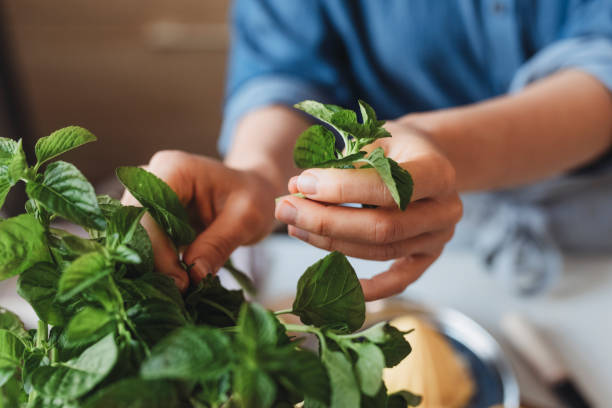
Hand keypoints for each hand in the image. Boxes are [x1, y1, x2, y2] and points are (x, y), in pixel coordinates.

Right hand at [121, 150, 276, 290]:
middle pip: (133, 226)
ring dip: (151, 267)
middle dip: (152, 262)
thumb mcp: (246, 219)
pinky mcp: (146, 218)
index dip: (156, 249)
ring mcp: (144, 198)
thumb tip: (193, 275)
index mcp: (173, 168)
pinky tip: (174, 283)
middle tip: (180, 291)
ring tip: (179, 290)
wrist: (251, 192)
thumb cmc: (252, 198)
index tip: (180, 282)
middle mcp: (150, 179)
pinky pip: (140, 245)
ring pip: (132, 239)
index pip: (147, 211)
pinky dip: (155, 267)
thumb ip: (218, 244)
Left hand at [275, 121, 461, 300]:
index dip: (341, 188)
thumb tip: (297, 189)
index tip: (301, 183)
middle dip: (326, 221)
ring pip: (381, 252)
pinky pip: (399, 281)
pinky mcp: (427, 257)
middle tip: (285, 208)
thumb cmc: (394, 146)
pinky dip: (370, 288)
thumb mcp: (374, 138)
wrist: (426, 157)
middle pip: (382, 227)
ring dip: (331, 243)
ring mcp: (438, 238)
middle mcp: (445, 209)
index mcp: (437, 171)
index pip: (388, 188)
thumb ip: (342, 162)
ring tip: (294, 226)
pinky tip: (336, 283)